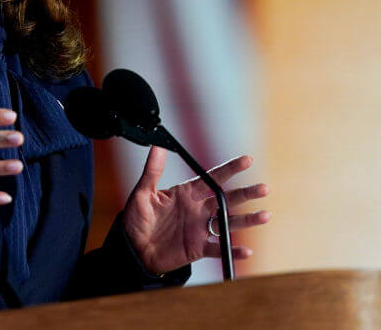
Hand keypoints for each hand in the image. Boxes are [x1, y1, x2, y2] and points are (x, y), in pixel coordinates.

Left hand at [121, 147, 270, 274]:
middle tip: (263, 188)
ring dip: (247, 220)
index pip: (211, 178)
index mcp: (186, 193)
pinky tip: (246, 250)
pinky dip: (232, 250)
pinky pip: (218, 249)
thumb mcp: (142, 193)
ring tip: (265, 215)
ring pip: (228, 223)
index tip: (247, 160)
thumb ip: (152, 171)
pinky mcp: (198, 248)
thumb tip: (157, 147)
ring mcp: (199, 228)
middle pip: (226, 199)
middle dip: (245, 193)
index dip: (229, 169)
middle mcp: (197, 209)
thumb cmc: (136, 219)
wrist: (132, 248)